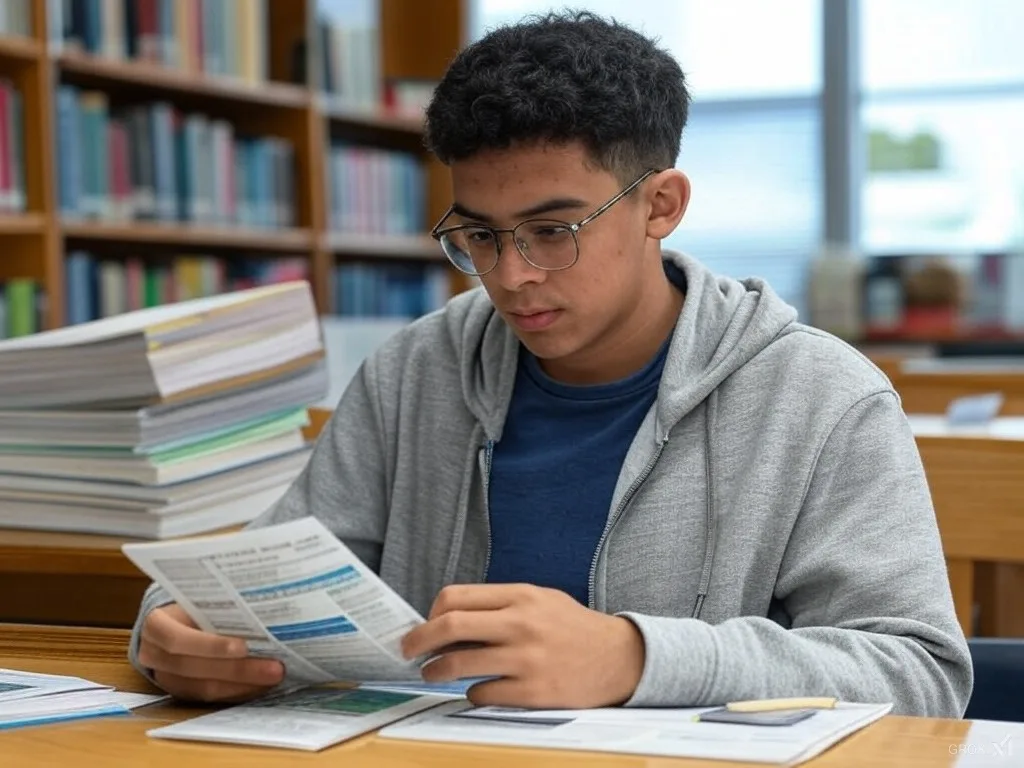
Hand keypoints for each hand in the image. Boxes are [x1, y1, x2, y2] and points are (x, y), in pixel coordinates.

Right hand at [138, 603, 284, 701]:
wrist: (171, 623)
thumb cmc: (192, 604)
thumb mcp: (198, 598)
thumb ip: (220, 605)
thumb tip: (263, 607)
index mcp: (155, 625)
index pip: (178, 640)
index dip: (211, 645)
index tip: (244, 646)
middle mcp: (154, 655)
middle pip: (196, 668)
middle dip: (239, 670)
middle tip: (276, 668)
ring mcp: (166, 678)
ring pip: (205, 688)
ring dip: (244, 684)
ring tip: (274, 677)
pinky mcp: (181, 693)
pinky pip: (211, 698)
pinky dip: (238, 692)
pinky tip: (261, 685)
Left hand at [401, 584, 644, 707]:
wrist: (619, 658)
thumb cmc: (572, 627)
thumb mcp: (539, 600)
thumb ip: (498, 605)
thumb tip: (448, 620)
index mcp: (520, 595)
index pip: (455, 597)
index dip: (430, 614)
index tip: (423, 626)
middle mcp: (521, 624)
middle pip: (449, 627)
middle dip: (418, 641)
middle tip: (408, 651)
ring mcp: (526, 659)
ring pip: (459, 664)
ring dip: (436, 671)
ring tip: (432, 673)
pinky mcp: (533, 692)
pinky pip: (482, 694)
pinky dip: (472, 693)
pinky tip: (478, 689)